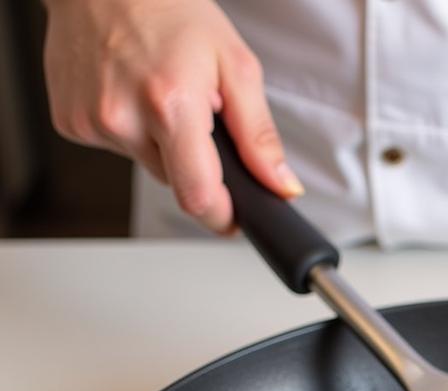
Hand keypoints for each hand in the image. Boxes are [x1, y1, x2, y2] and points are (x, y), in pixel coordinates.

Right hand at [42, 0, 302, 232]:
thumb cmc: (167, 7)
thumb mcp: (234, 65)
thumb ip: (260, 136)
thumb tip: (281, 185)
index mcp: (170, 105)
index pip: (198, 197)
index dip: (222, 215)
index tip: (233, 216)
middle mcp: (123, 117)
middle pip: (175, 182)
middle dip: (194, 162)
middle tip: (196, 115)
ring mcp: (90, 121)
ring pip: (148, 165)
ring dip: (162, 144)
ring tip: (159, 93)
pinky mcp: (69, 122)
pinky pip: (118, 147)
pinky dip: (132, 130)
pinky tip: (131, 92)